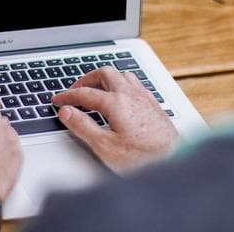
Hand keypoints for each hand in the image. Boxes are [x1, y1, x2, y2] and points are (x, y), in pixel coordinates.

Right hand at [52, 66, 178, 172]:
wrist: (176, 161)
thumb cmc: (143, 158)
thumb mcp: (105, 146)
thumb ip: (83, 127)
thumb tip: (67, 112)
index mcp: (116, 102)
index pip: (85, 93)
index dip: (67, 96)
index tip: (58, 100)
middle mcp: (131, 95)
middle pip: (104, 73)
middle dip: (86, 79)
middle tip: (75, 90)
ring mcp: (145, 98)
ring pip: (122, 75)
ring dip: (106, 78)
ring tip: (96, 88)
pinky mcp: (154, 105)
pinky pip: (135, 83)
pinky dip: (121, 84)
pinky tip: (121, 96)